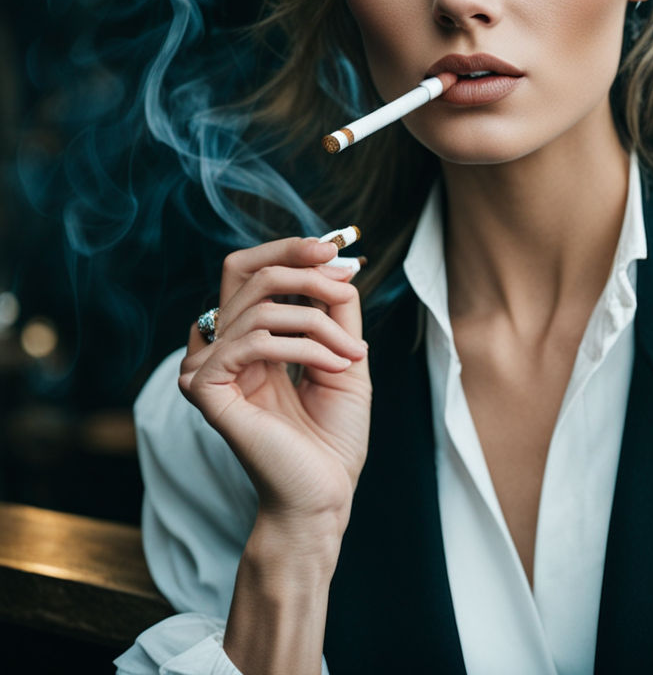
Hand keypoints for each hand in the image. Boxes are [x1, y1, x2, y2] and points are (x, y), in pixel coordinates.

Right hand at [178, 237, 370, 538]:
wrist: (326, 495)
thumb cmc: (334, 435)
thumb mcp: (346, 353)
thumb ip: (336, 307)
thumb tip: (333, 260)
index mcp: (249, 338)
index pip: (250, 270)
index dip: (288, 249)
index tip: (336, 250)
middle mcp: (223, 348)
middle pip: (243, 270)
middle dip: (302, 267)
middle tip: (344, 282)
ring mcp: (209, 370)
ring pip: (262, 307)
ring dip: (320, 324)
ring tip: (353, 354)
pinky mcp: (207, 392)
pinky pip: (255, 342)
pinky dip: (305, 347)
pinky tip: (335, 365)